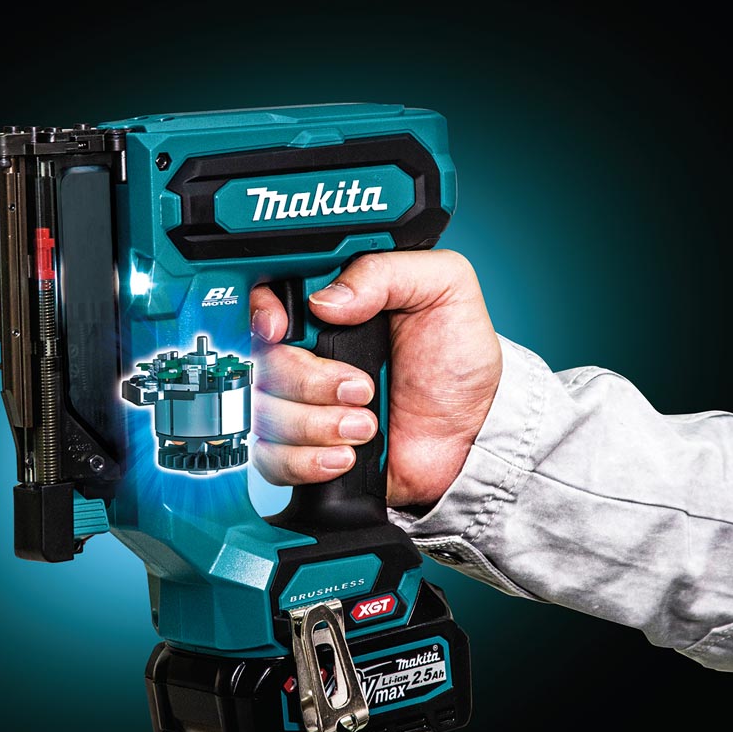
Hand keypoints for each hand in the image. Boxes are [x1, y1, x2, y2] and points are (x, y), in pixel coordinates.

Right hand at [249, 250, 502, 507]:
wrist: (471, 437)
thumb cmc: (458, 364)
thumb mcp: (443, 290)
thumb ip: (387, 271)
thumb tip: (326, 298)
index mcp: (330, 307)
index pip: (265, 297)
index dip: (263, 312)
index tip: (280, 328)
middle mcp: (306, 353)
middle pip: (261, 361)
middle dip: (307, 379)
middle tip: (360, 388)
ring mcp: (300, 403)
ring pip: (264, 412)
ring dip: (317, 424)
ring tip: (366, 426)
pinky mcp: (301, 451)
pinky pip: (270, 458)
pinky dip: (307, 460)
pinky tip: (345, 456)